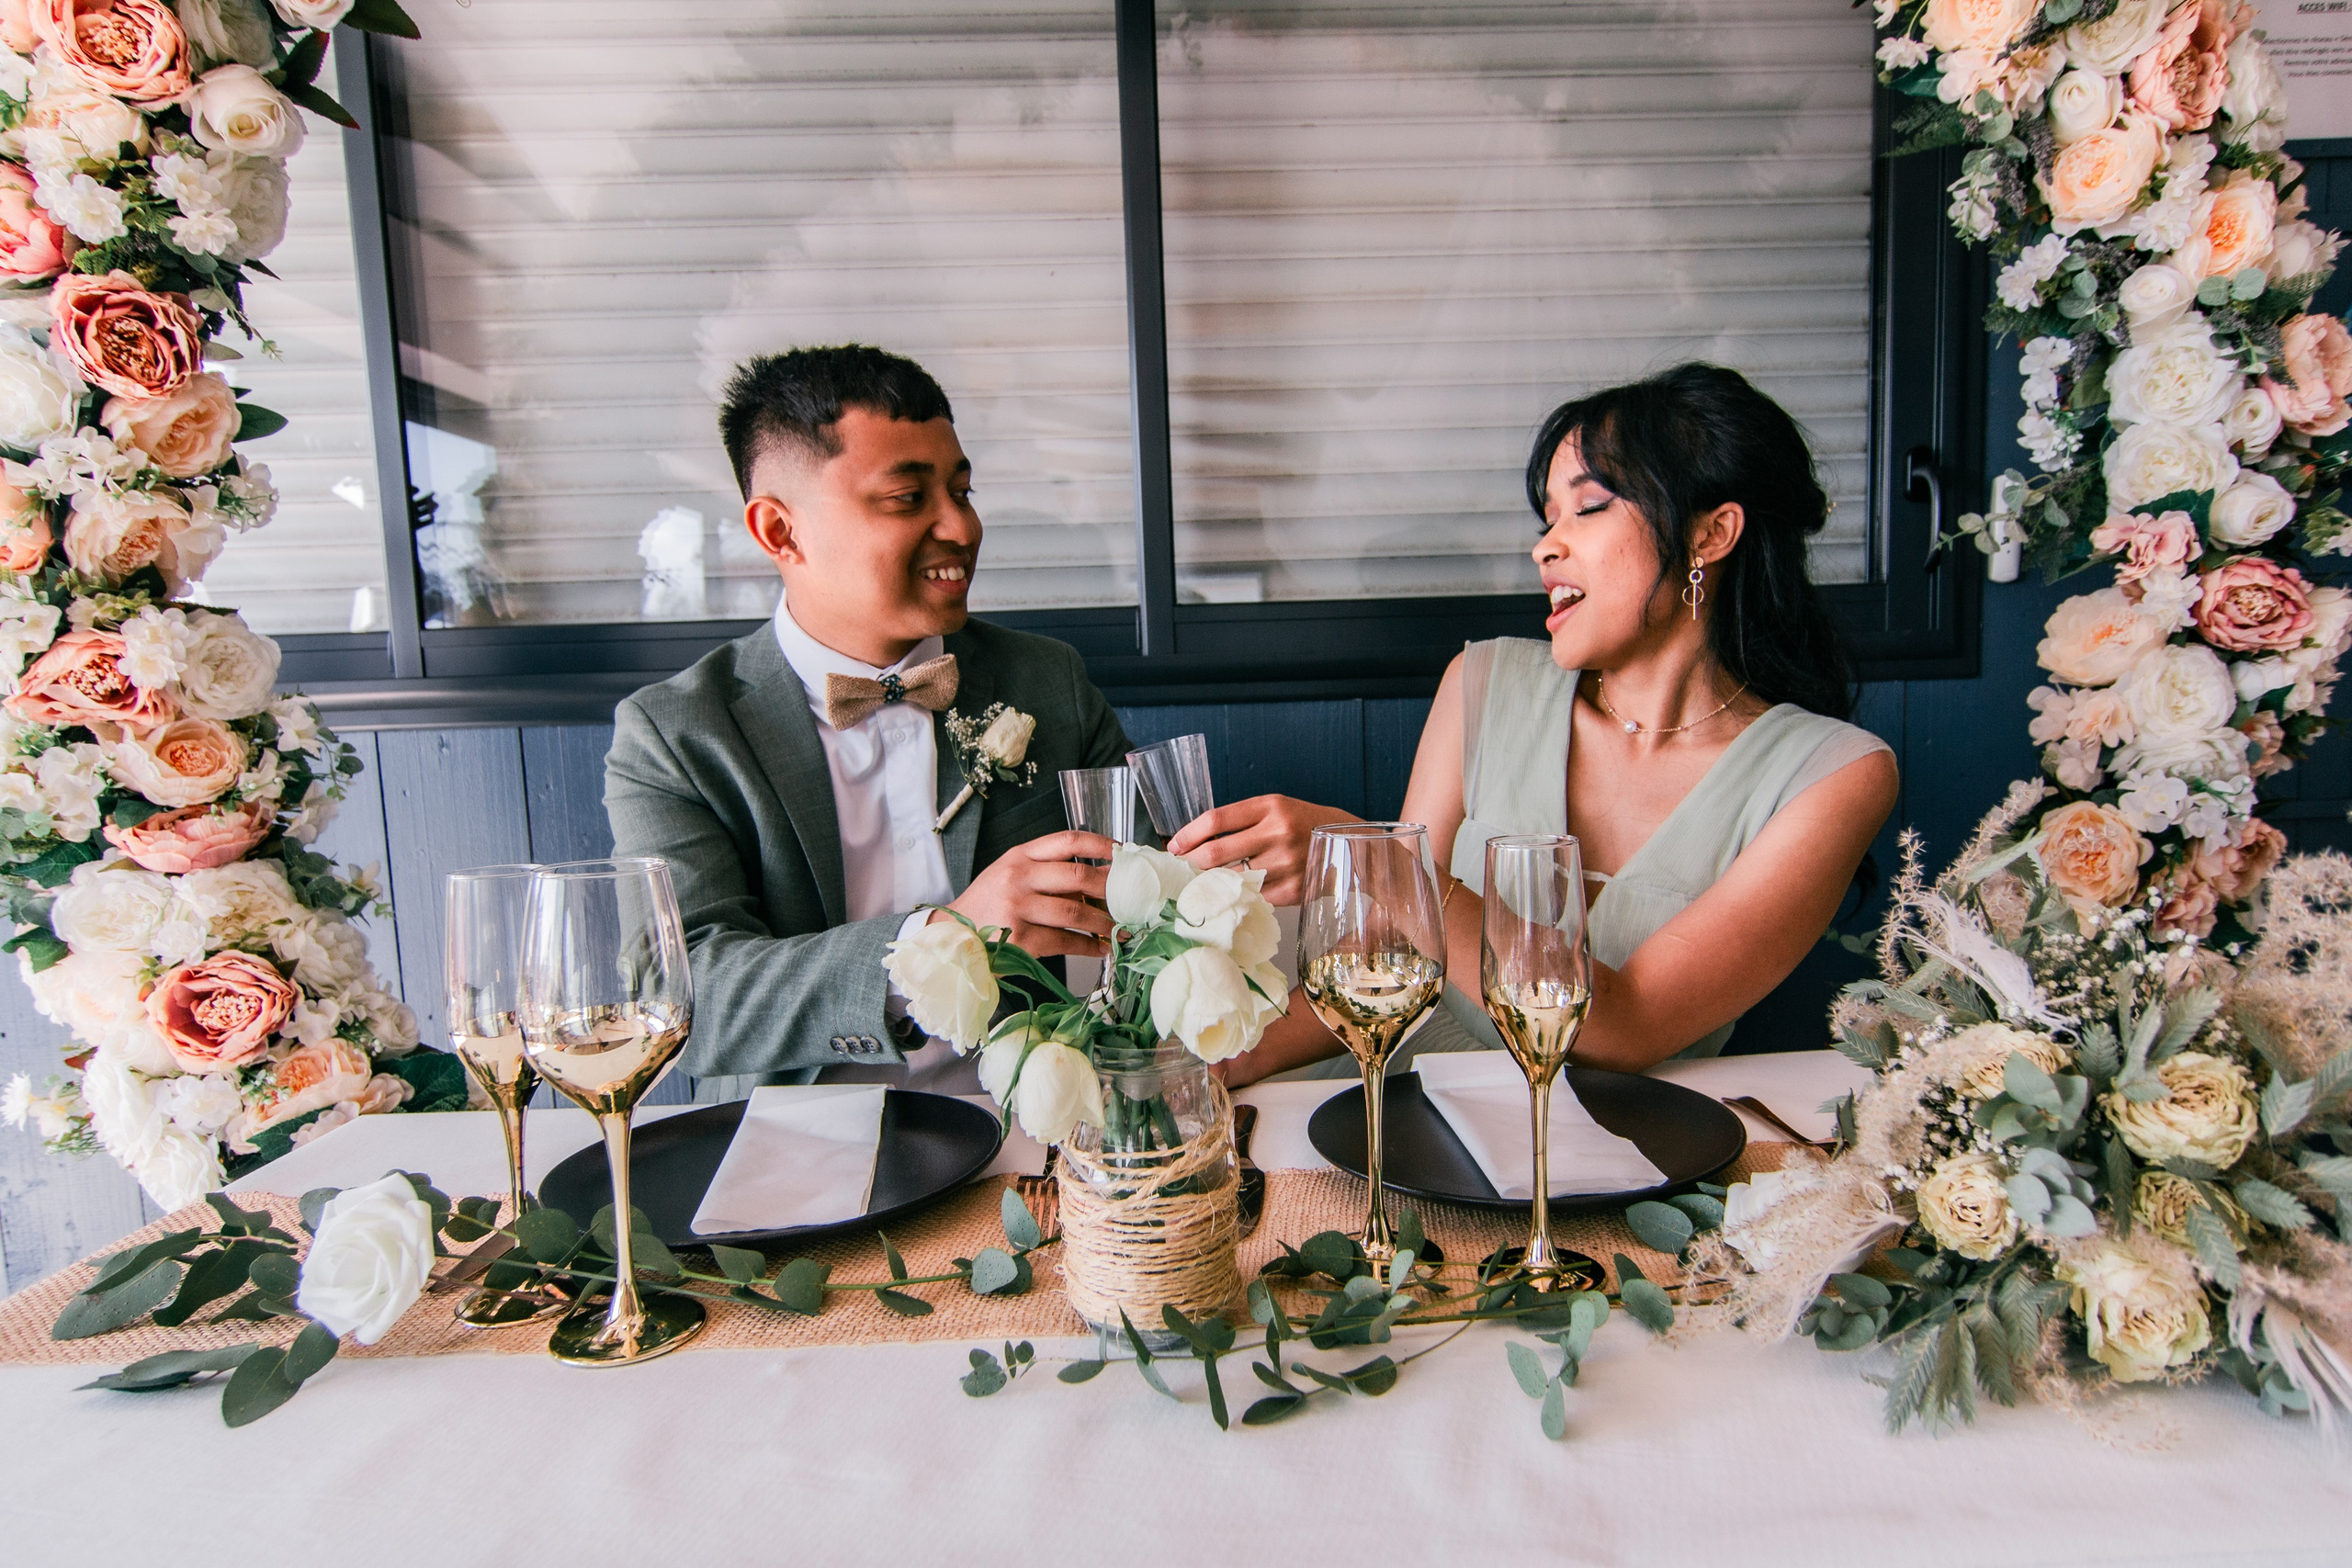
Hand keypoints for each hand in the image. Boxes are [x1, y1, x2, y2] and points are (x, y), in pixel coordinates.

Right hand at [936, 830, 1112, 956]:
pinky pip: (1065, 942)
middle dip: (1111, 889)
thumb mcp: (1012, 875)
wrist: (952, 934)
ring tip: (1123, 929)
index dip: (1100, 844)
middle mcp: (1018, 878)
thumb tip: (1104, 877)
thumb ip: (1049, 871)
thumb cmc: (988, 904)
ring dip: (1105, 923)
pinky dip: (1089, 946)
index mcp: (1020, 856)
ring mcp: (1018, 909)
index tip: (1123, 852)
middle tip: (1131, 899)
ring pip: (1075, 914)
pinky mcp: (1020, 940)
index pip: (1068, 841)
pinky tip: (1102, 948)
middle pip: (1077, 877)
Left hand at [1167, 795, 1358, 905]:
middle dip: (1191, 863)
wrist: (1346, 844)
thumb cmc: (1301, 824)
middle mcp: (1278, 833)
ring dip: (1210, 883)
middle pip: (1217, 852)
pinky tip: (1233, 893)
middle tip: (1181, 868)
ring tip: (1200, 882)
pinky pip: (1252, 896)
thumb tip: (1195, 845)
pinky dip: (1238, 895)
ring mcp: (1286, 864)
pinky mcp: (1292, 890)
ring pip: (1231, 878)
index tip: (1173, 846)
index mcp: (1270, 807)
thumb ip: (1240, 822)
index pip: (1216, 820)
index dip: (1188, 835)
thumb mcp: (1274, 809)